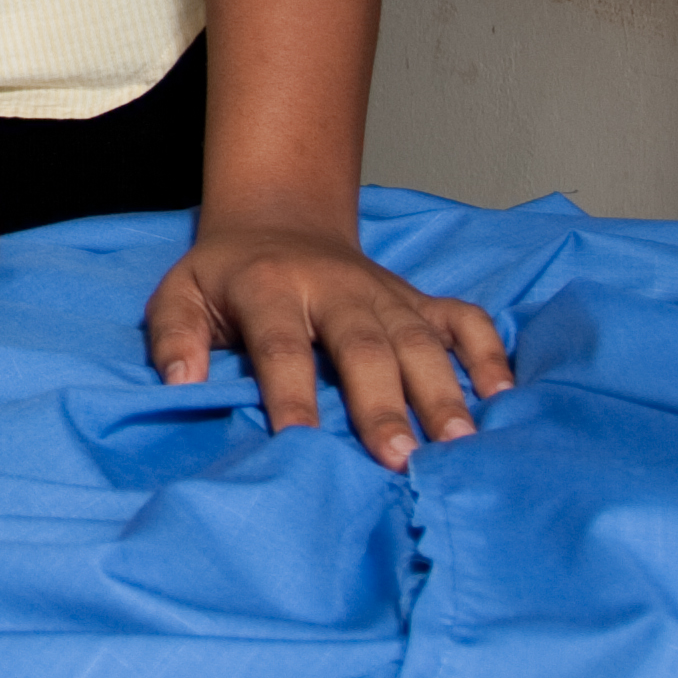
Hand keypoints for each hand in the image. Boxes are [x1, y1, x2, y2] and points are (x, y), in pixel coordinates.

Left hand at [144, 221, 513, 468]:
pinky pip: (462, 319)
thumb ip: (174, 336)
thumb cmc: (225, 276)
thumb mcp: (179, 293)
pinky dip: (487, 353)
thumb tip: (182, 383)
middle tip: (398, 459)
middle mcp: (335, 288)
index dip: (290, 392)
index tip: (300, 443)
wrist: (278, 218)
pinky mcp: (417, 298)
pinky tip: (503, 398)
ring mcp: (383, 293)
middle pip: (363, 345)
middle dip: (382, 402)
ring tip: (459, 444)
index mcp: (270, 287)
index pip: (281, 343)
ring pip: (418, 339)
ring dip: (441, 391)